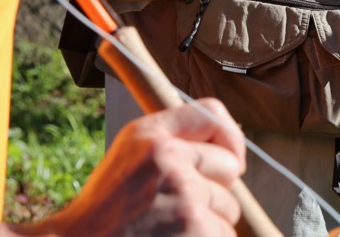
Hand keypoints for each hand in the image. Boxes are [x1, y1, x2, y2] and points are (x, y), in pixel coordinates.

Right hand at [41, 99, 245, 236]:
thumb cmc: (108, 210)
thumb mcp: (130, 156)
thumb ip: (174, 140)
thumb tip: (231, 148)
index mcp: (150, 136)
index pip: (213, 114)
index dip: (229, 138)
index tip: (229, 158)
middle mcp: (168, 159)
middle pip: (231, 166)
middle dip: (215, 188)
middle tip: (179, 204)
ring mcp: (184, 196)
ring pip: (230, 207)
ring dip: (209, 222)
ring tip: (170, 228)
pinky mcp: (195, 228)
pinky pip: (224, 233)